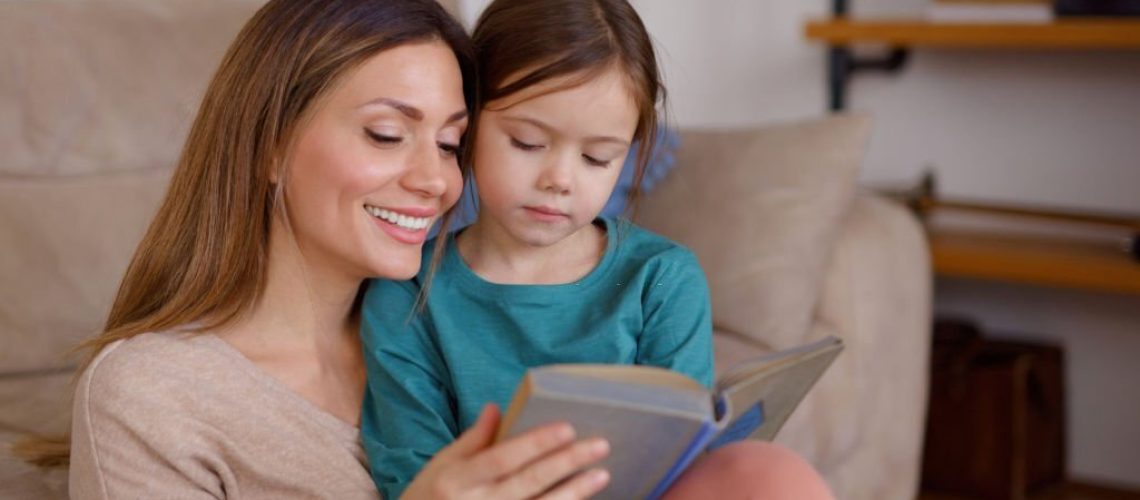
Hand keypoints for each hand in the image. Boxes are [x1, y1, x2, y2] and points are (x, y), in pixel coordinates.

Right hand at [402, 404, 609, 499]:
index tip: (567, 427)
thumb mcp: (441, 466)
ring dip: (574, 492)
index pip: (503, 458)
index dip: (536, 443)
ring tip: (601, 474)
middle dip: (567, 462)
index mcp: (457, 481)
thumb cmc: (429, 498)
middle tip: (600, 445)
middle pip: (529, 482)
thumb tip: (495, 407)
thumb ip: (472, 439)